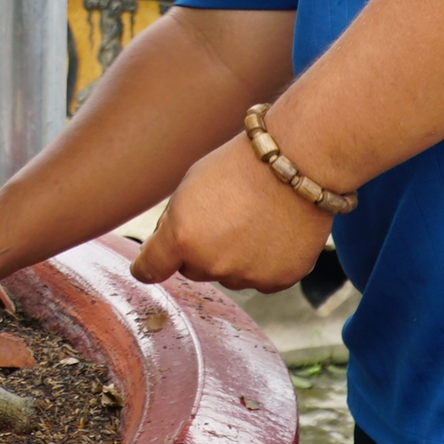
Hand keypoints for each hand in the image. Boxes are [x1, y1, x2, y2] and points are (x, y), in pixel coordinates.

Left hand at [130, 132, 329, 292]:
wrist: (297, 162)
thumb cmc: (240, 165)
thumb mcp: (190, 185)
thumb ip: (175, 222)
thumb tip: (167, 248)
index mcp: (182, 237)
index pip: (150, 269)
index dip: (147, 266)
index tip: (146, 267)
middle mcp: (211, 263)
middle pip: (192, 269)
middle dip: (199, 250)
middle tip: (222, 217)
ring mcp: (246, 275)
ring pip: (228, 275)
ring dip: (233, 257)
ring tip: (252, 219)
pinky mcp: (278, 280)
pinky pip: (260, 279)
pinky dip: (263, 262)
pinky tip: (273, 231)